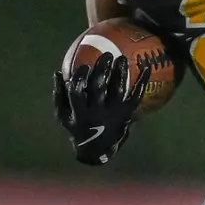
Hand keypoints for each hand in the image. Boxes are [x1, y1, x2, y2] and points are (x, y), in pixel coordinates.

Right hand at [52, 51, 147, 165]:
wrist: (97, 149)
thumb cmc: (77, 128)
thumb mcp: (63, 116)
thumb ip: (59, 95)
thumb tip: (58, 72)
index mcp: (80, 112)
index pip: (77, 92)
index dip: (80, 79)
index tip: (84, 65)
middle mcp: (97, 112)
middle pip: (99, 88)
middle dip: (102, 70)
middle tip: (107, 55)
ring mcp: (114, 113)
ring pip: (118, 91)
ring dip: (120, 73)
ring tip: (122, 59)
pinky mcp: (126, 113)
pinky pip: (136, 96)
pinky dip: (141, 82)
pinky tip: (146, 68)